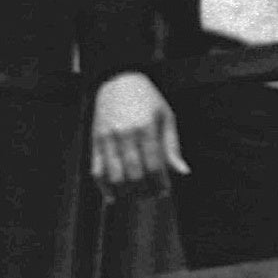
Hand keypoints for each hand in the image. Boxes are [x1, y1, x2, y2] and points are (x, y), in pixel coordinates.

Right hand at [89, 72, 186, 188]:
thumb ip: (173, 146)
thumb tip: (183, 172)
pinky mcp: (94, 142)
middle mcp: (125, 135)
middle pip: (134, 174)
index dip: (160, 183)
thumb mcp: (166, 116)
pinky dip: (103, 187)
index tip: (165, 191)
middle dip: (145, 190)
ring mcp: (107, 139)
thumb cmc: (147, 99)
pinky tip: (113, 197)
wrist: (118, 80)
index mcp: (146, 128)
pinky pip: (96, 170)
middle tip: (152, 196)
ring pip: (115, 176)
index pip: (154, 166)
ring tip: (137, 196)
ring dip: (126, 192)